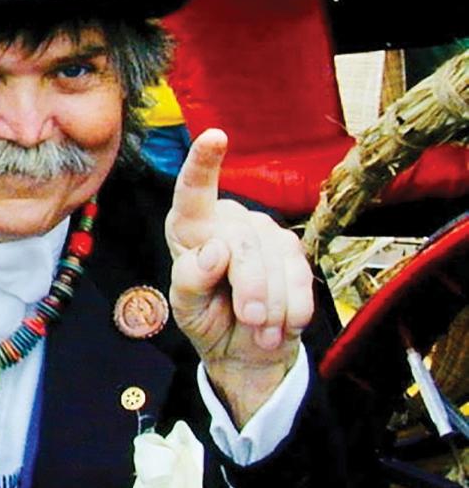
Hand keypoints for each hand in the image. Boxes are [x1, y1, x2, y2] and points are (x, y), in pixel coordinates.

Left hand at [165, 128, 311, 426]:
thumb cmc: (206, 319)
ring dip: (271, 304)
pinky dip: (293, 307)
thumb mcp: (186, 309)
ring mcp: (262, 231)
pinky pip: (300, 275)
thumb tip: (216, 251)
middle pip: (242, 243)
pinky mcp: (291, 250)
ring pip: (274, 260)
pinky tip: (283, 325)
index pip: (193, 190)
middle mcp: (225, 219)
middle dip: (250, 287)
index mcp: (189, 227)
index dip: (202, 163)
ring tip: (260, 331)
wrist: (244, 350)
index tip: (214, 136)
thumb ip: (190, 281)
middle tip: (250, 321)